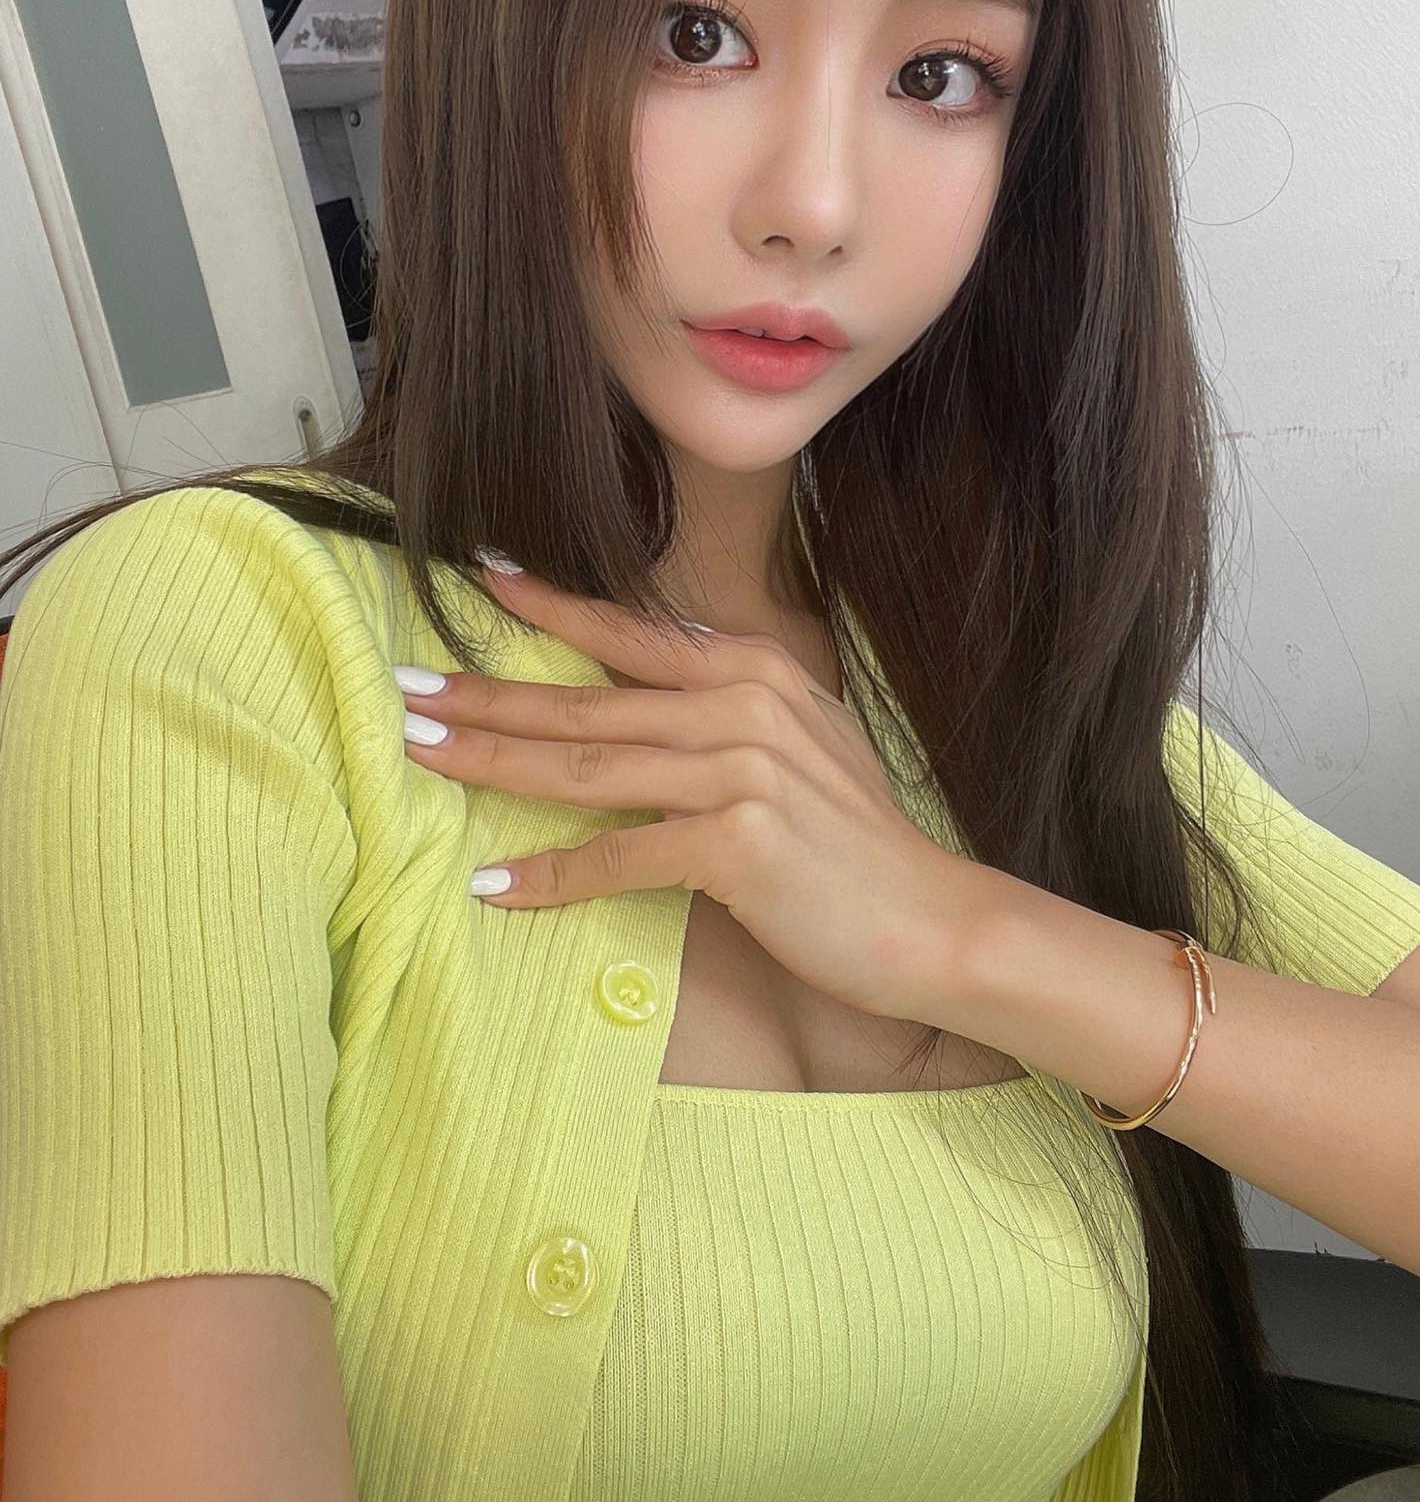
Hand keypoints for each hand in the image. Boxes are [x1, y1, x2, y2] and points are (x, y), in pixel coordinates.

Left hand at [395, 564, 968, 1020]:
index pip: (629, 633)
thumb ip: (724, 706)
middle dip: (487, 696)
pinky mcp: (735, 842)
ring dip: (493, 764)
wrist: (930, 919)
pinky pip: (617, 856)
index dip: (549, 610)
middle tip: (406, 690)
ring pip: (587, 768)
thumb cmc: (855, 840)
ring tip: (421, 754)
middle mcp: (742, 705)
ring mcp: (740, 770)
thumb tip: (638, 691)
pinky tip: (494, 887)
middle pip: (587, 704)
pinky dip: (550, 877)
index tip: (478, 582)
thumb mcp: (799, 741)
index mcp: (754, 671)